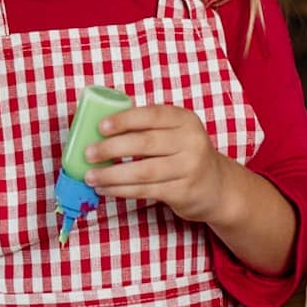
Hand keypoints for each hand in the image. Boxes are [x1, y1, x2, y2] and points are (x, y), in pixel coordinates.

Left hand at [87, 105, 227, 221]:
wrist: (218, 187)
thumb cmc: (185, 155)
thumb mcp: (177, 134)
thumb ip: (149, 128)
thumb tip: (101, 129)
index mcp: (185, 120)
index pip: (152, 115)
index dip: (125, 120)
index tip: (100, 127)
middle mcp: (191, 142)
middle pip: (145, 143)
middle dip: (112, 148)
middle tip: (88, 153)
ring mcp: (189, 168)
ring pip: (143, 171)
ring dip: (112, 174)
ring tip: (90, 176)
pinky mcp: (183, 191)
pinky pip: (146, 190)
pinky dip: (121, 190)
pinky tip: (105, 189)